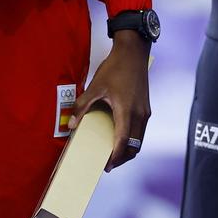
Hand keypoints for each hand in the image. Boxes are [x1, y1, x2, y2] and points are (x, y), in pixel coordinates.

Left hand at [70, 31, 151, 170]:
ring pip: (139, 140)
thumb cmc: (115, 68)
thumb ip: (82, 106)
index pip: (123, 142)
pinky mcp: (146, 108)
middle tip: (108, 163)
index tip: (106, 166)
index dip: (115, 157)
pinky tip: (119, 136)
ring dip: (128, 149)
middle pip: (134, 146)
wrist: (133, 52)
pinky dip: (132, 139)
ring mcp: (145, 112)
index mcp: (127, 111)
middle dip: (122, 158)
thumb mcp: (95, 86)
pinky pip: (140, 131)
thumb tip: (71, 124)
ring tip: (113, 153)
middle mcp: (140, 115)